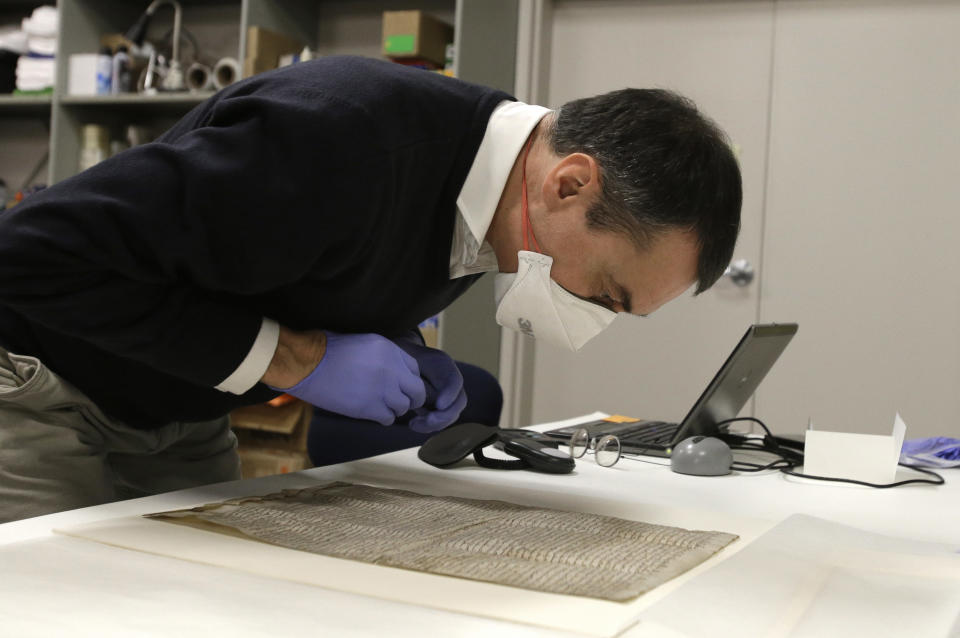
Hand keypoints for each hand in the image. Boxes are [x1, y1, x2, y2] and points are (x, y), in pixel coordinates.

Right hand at [270, 332, 426, 424]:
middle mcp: (391, 368)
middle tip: (404, 402)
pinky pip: (388, 418)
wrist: (308, 364)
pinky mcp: (370, 407)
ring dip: (395, 408)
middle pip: (417, 390)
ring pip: (404, 407)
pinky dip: (383, 418)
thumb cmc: (329, 350)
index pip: (415, 368)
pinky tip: (374, 413)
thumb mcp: (364, 342)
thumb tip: (397, 370)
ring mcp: (382, 389)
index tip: (404, 385)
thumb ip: (385, 355)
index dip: (410, 379)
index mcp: (389, 349)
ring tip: (382, 405)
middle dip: (412, 398)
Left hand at [393, 334, 466, 432]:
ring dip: (435, 423)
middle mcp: (448, 380)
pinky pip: (440, 420)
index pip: (455, 381)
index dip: (450, 394)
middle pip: (458, 402)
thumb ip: (415, 380)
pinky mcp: (437, 406)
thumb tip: (424, 399)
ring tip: (414, 424)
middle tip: (428, 420)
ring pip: (451, 414)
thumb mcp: (404, 364)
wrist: (394, 361)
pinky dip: (429, 425)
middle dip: (445, 415)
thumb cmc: (398, 360)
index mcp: (443, 365)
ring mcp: (445, 394)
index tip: (439, 405)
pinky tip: (413, 424)